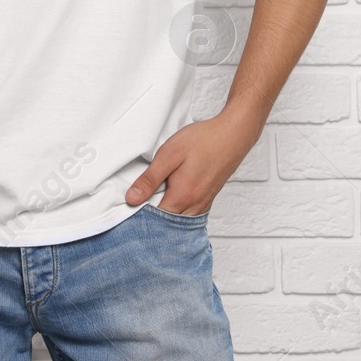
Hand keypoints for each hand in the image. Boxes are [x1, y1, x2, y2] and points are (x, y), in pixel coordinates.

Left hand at [124, 110, 260, 215]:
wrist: (232, 135)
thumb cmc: (202, 141)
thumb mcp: (169, 154)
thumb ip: (150, 179)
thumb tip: (132, 198)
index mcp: (181, 196)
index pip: (155, 220)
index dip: (139, 218)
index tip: (128, 211)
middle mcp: (194, 205)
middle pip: (167, 225)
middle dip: (151, 221)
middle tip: (136, 210)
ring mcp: (203, 203)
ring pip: (179, 221)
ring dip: (165, 217)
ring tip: (151, 205)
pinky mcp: (208, 198)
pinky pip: (189, 214)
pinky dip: (177, 213)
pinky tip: (170, 202)